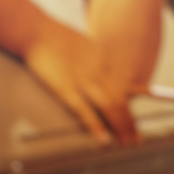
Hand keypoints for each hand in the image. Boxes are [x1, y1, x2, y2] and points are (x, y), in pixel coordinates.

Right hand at [24, 20, 138, 145]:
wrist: (36, 30)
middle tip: (137, 138)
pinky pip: (84, 111)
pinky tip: (103, 139)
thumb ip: (88, 57)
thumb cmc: (51, 36)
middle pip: (119, 99)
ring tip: (128, 143)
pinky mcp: (65, 89)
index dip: (132, 101)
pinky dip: (95, 126)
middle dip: (130, 121)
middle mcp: (96, 71)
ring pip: (109, 106)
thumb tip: (91, 68)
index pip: (120, 85)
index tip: (137, 117)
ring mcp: (82, 80)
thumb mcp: (79, 44)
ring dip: (120, 126)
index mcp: (99, 59)